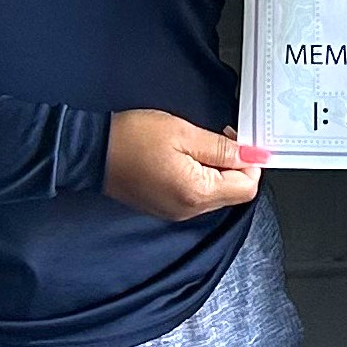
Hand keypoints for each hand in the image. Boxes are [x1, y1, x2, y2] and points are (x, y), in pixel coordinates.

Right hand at [104, 110, 268, 220]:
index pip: (247, 187)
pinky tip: (186, 157)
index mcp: (197, 193)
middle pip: (234, 192)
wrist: (92, 151)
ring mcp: (177, 212)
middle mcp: (189, 210)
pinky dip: (202, 176)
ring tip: (196, 145)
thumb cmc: (132, 138)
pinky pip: (199, 194)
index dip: (249, 161)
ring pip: (217, 193)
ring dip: (217, 169)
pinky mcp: (167, 207)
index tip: (236, 140)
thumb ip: (224, 149)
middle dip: (234, 165)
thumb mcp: (185, 134)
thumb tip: (254, 156)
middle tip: (217, 138)